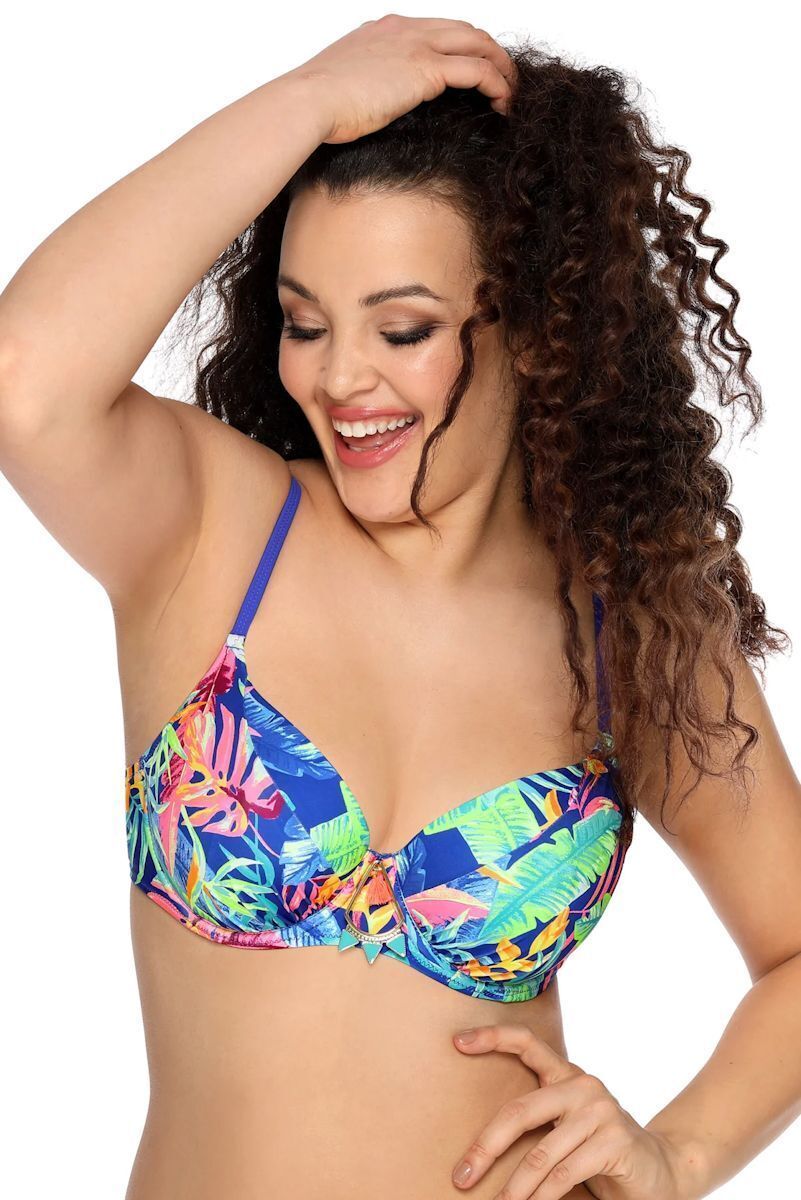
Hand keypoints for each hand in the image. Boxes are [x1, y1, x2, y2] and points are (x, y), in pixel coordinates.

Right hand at [279, 13, 515, 143]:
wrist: (308, 102)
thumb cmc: (317, 105)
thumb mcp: (345, 87)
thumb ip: (367, 86)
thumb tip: (374, 106)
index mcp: (386, 30)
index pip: (438, 30)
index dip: (462, 49)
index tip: (473, 73)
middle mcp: (405, 29)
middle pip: (465, 30)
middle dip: (491, 53)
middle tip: (505, 80)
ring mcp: (416, 46)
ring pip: (479, 44)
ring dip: (501, 68)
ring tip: (512, 94)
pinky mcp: (425, 70)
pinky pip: (476, 70)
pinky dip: (496, 84)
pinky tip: (503, 104)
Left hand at [451, 1024, 685, 1199]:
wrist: (659, 1170)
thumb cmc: (598, 1150)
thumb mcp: (565, 1128)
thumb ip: (537, 1123)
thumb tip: (477, 1148)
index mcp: (566, 1074)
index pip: (527, 1042)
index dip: (492, 1037)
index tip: (457, 1041)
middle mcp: (582, 1085)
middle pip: (520, 1111)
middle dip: (486, 1147)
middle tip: (461, 1177)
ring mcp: (600, 1111)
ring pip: (541, 1154)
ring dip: (514, 1189)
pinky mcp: (614, 1141)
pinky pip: (565, 1174)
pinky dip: (541, 1198)